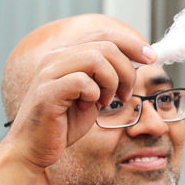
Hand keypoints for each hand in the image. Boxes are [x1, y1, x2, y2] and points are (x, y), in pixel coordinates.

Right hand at [4, 30, 155, 171]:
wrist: (34, 149)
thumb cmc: (62, 125)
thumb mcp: (92, 96)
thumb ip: (107, 78)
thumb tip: (136, 62)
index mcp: (65, 55)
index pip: (104, 34)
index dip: (132, 43)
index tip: (151, 58)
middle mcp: (55, 58)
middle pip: (106, 44)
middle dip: (126, 70)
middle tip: (125, 95)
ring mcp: (49, 73)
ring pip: (96, 58)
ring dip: (111, 82)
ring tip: (107, 101)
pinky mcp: (48, 92)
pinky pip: (82, 81)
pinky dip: (94, 94)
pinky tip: (89, 106)